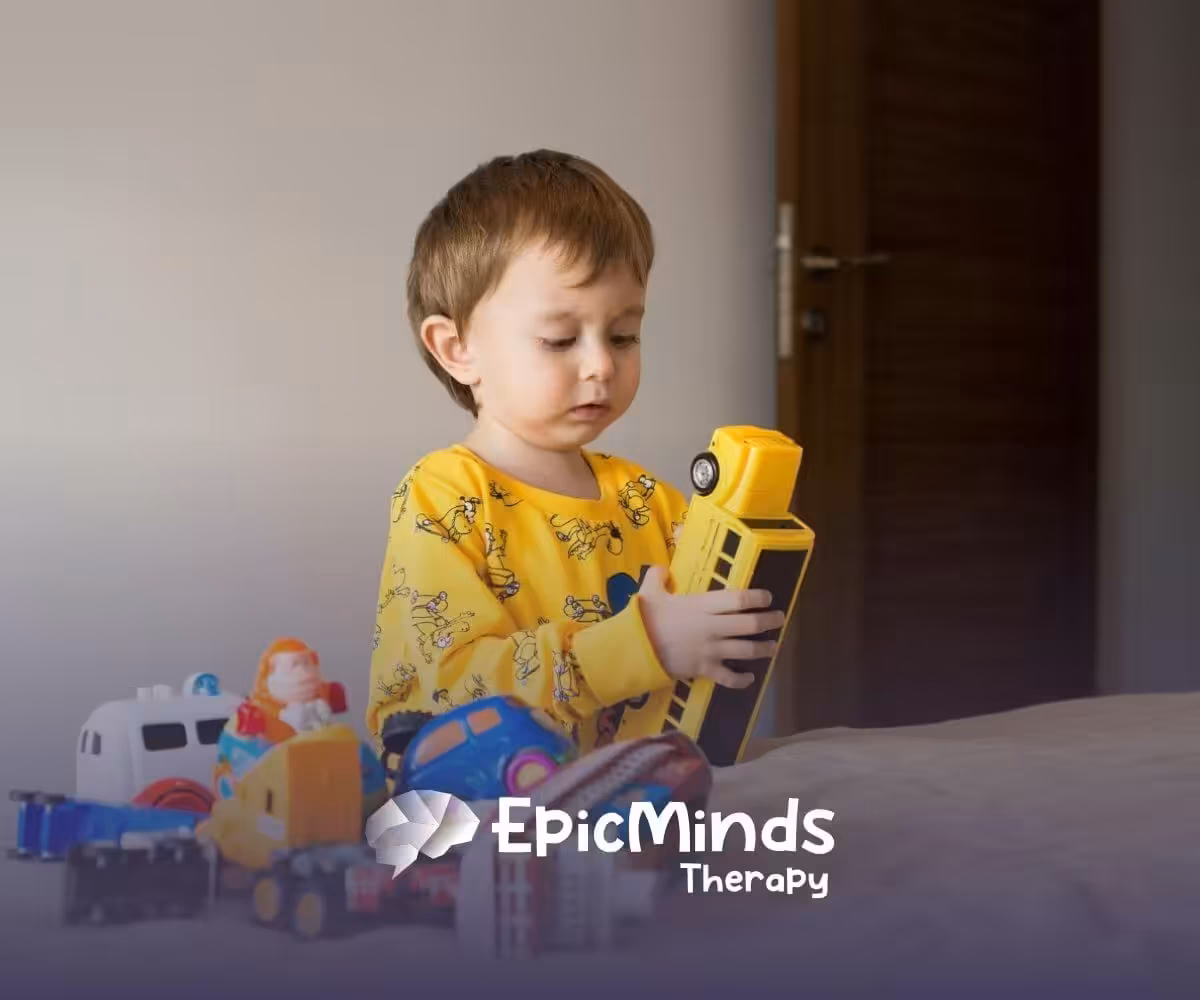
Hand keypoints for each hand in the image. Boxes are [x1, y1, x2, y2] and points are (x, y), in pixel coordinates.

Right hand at [636, 566, 784, 688]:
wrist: (635, 649)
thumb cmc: (645, 619)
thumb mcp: (649, 592)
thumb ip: (658, 576)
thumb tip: (662, 568)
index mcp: (703, 606)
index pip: (739, 599)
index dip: (757, 597)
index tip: (767, 596)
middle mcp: (713, 627)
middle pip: (750, 624)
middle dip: (769, 620)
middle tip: (780, 618)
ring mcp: (712, 650)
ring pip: (747, 650)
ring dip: (764, 648)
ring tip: (774, 646)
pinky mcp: (705, 669)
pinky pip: (729, 677)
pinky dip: (742, 679)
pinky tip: (750, 678)